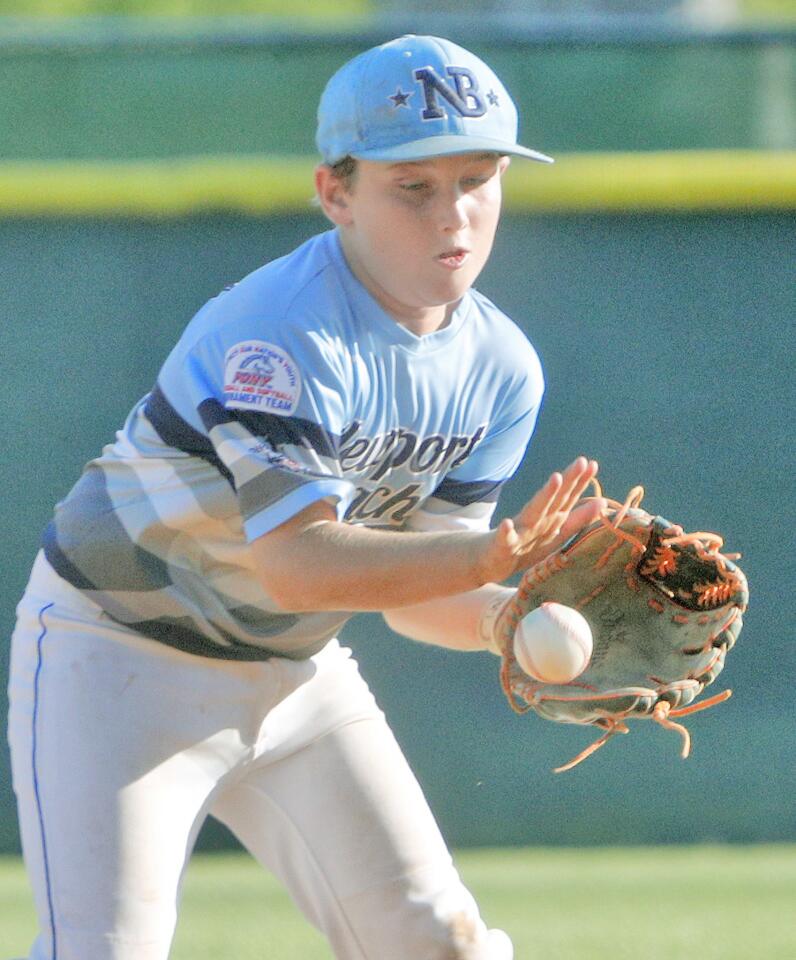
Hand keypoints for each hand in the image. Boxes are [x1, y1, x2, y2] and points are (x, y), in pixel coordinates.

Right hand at [477, 457, 602, 583]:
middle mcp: (536, 521)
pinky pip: (505, 540)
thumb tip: (603, 503)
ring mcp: (519, 532)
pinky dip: (506, 532)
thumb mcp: (554, 535)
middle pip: (555, 499)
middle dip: (569, 481)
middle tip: (581, 462)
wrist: (488, 560)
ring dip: (545, 496)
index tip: (593, 464)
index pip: (568, 498)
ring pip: (534, 513)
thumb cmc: (524, 546)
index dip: (580, 482)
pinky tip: (507, 523)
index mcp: (550, 519)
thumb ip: (577, 520)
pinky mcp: (502, 546)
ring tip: (555, 479)